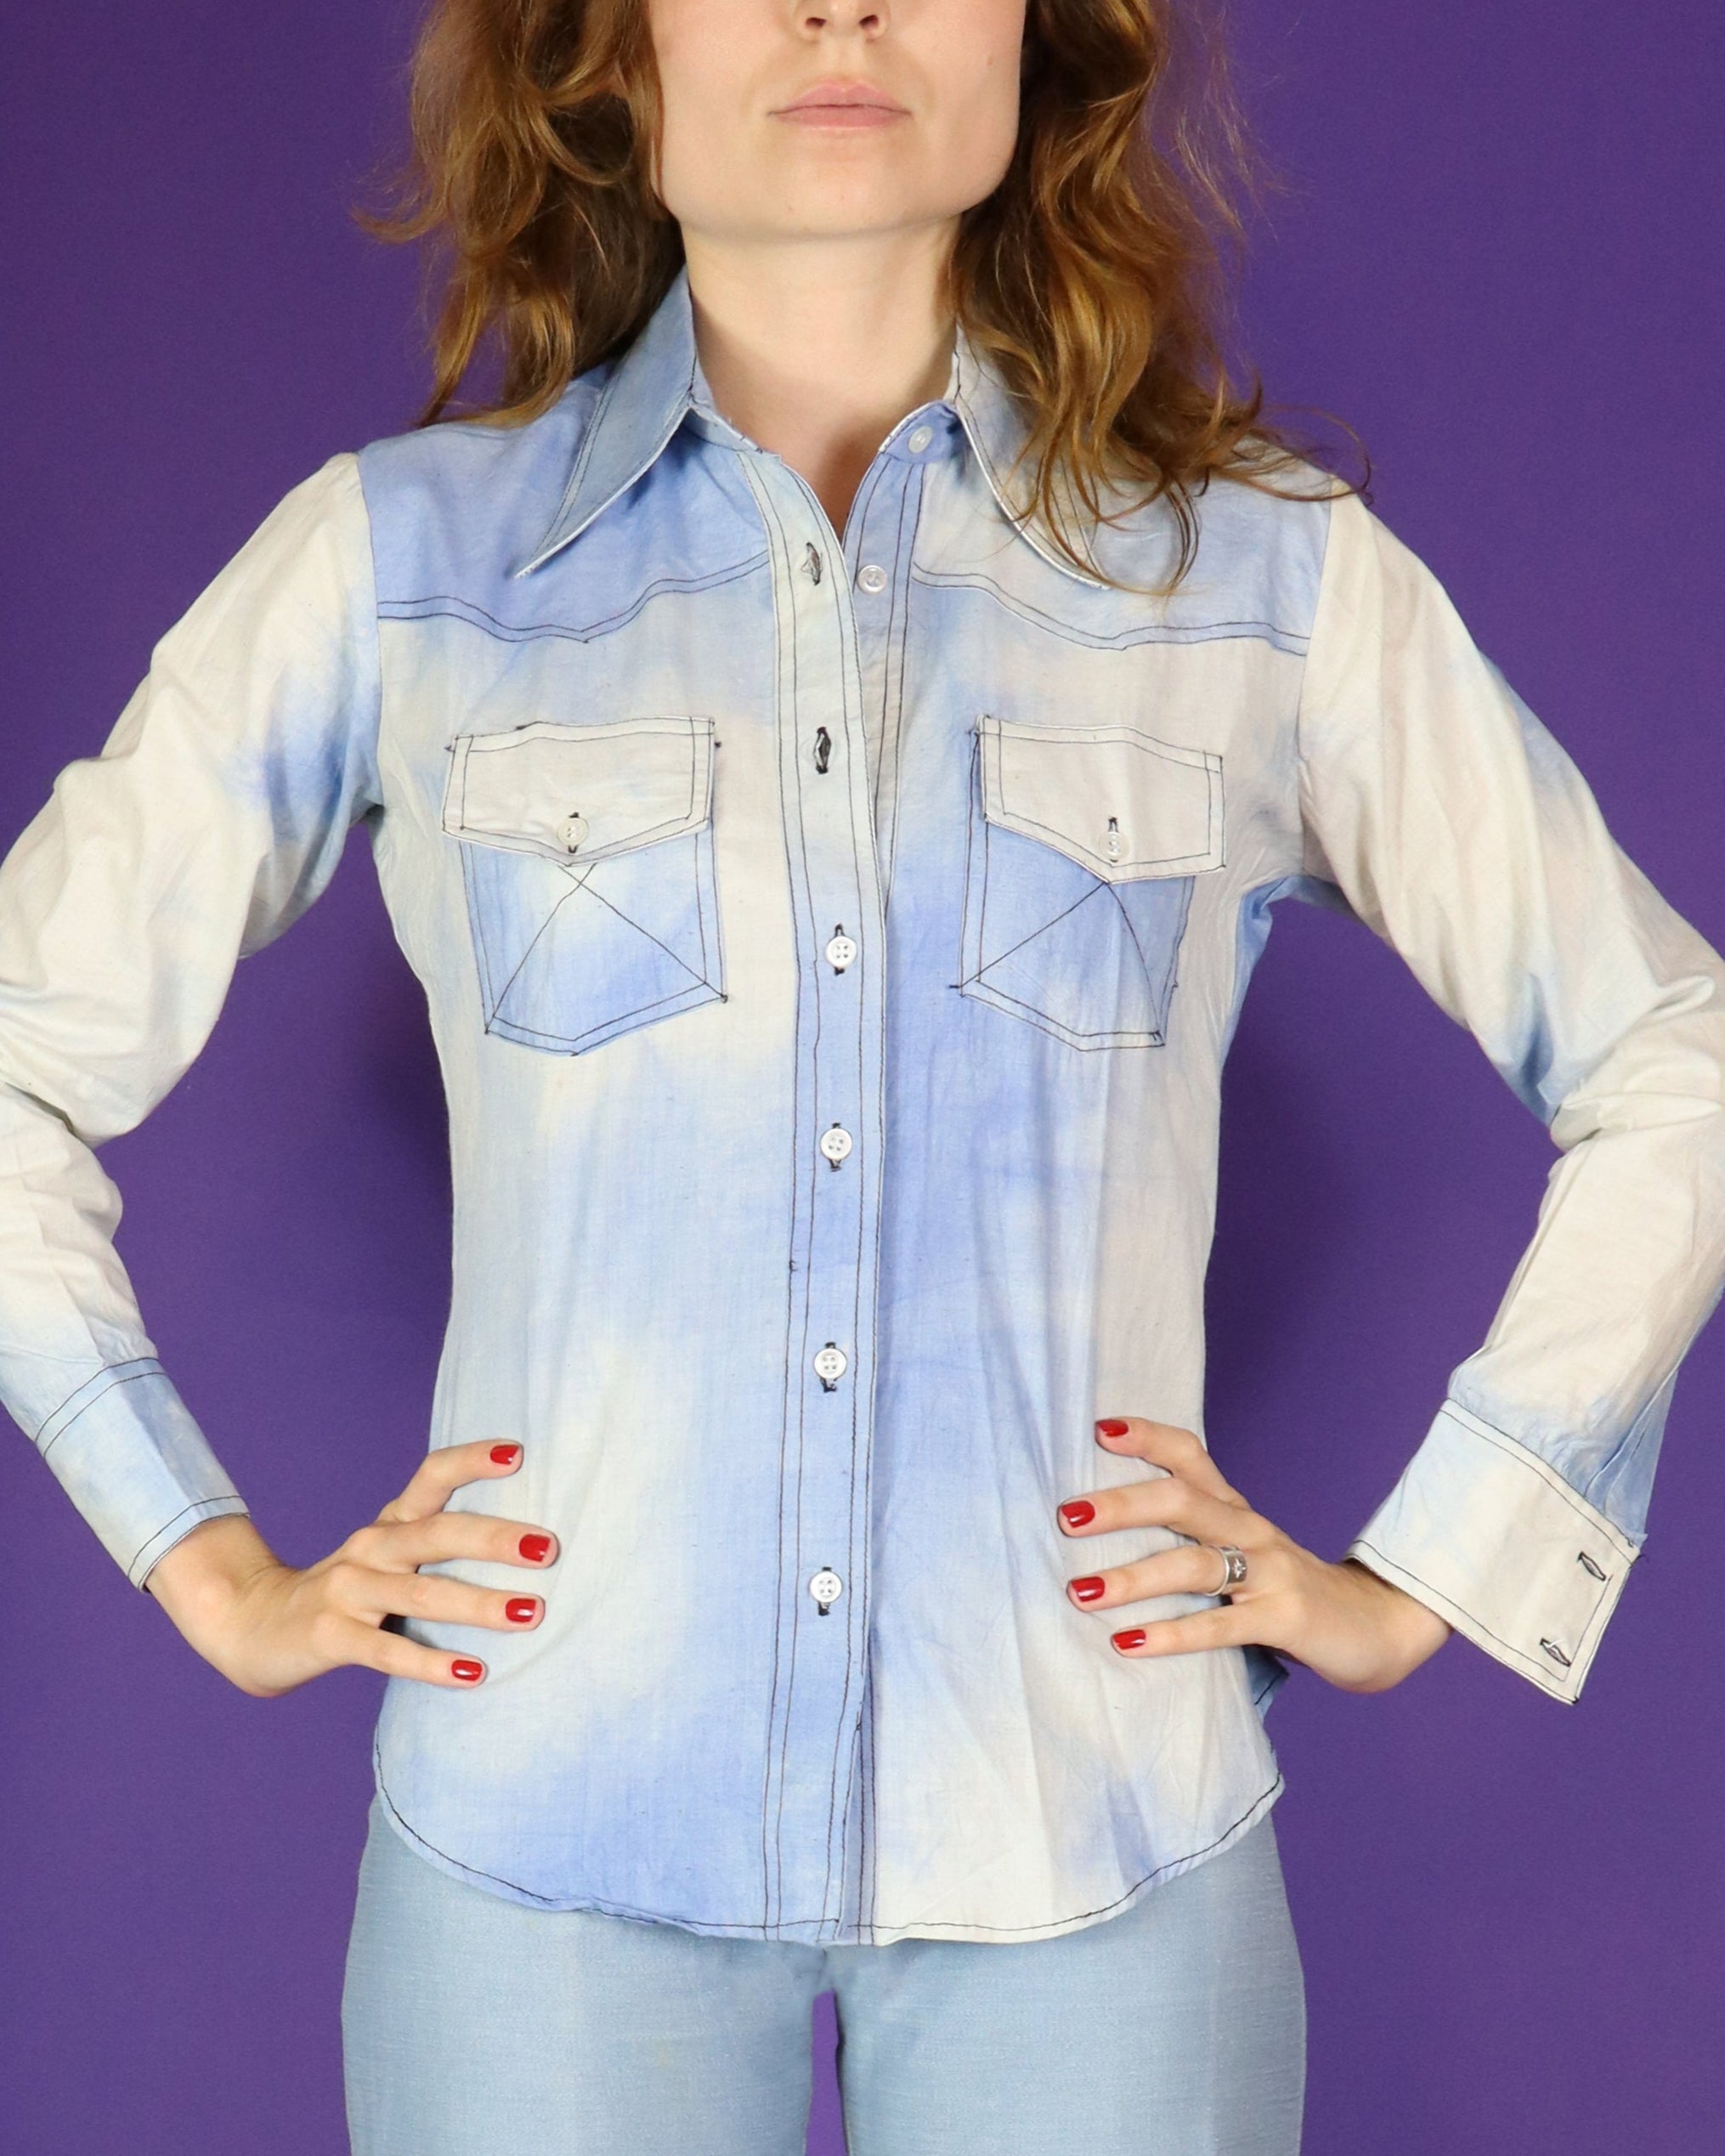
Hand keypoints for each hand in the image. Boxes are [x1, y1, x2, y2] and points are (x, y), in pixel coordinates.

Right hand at [142, 1440, 557, 1697]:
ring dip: (479, 1604)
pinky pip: (387, 1652)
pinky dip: (432, 1663)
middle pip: (436, 1535)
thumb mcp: (387, 1557)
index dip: (470, 1461)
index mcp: (389, 1525)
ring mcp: (347, 1593)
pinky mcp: (331, 1637)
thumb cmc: (343, 1592)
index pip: (430, 1477)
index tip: (518, 1453)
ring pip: (420, 1594)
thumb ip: (437, 1545)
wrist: (249, 1625)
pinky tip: (473, 1673)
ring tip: (531, 1613)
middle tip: (549, 1547)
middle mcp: (370, 1549)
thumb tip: (528, 1543)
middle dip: (495, 1539)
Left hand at [1057, 1416, 1450, 1693]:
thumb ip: (1186, 1537)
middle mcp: (1249, 1529)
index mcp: (1233, 1507)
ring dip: (1132, 1578)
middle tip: (1066, 1518)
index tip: (1096, 1429)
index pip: (1188, 1455)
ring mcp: (1270, 1572)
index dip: (1146, 1437)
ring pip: (1193, 1564)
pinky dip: (1170, 1634)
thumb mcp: (1238, 1550)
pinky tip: (1128, 1642)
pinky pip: (1219, 1626)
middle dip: (1121, 1506)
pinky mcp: (1284, 1620)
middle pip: (1181, 1500)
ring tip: (1079, 1592)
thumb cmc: (1285, 1588)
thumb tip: (1098, 1529)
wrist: (1378, 1626)